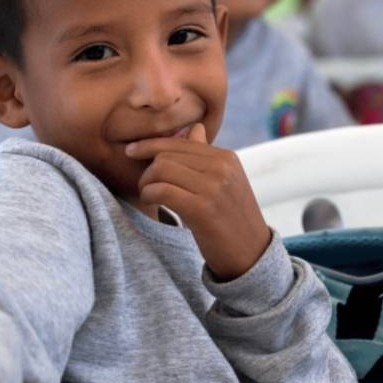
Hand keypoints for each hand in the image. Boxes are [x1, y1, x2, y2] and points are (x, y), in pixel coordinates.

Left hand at [126, 123, 271, 280]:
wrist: (251, 255)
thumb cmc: (232, 218)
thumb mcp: (225, 182)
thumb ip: (205, 156)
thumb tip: (194, 127)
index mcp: (226, 158)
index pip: (180, 142)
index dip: (150, 144)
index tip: (132, 150)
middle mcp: (222, 168)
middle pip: (167, 155)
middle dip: (148, 169)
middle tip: (144, 186)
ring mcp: (213, 187)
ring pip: (161, 169)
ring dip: (146, 183)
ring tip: (148, 195)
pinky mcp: (202, 209)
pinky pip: (162, 190)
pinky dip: (149, 194)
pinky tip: (151, 202)